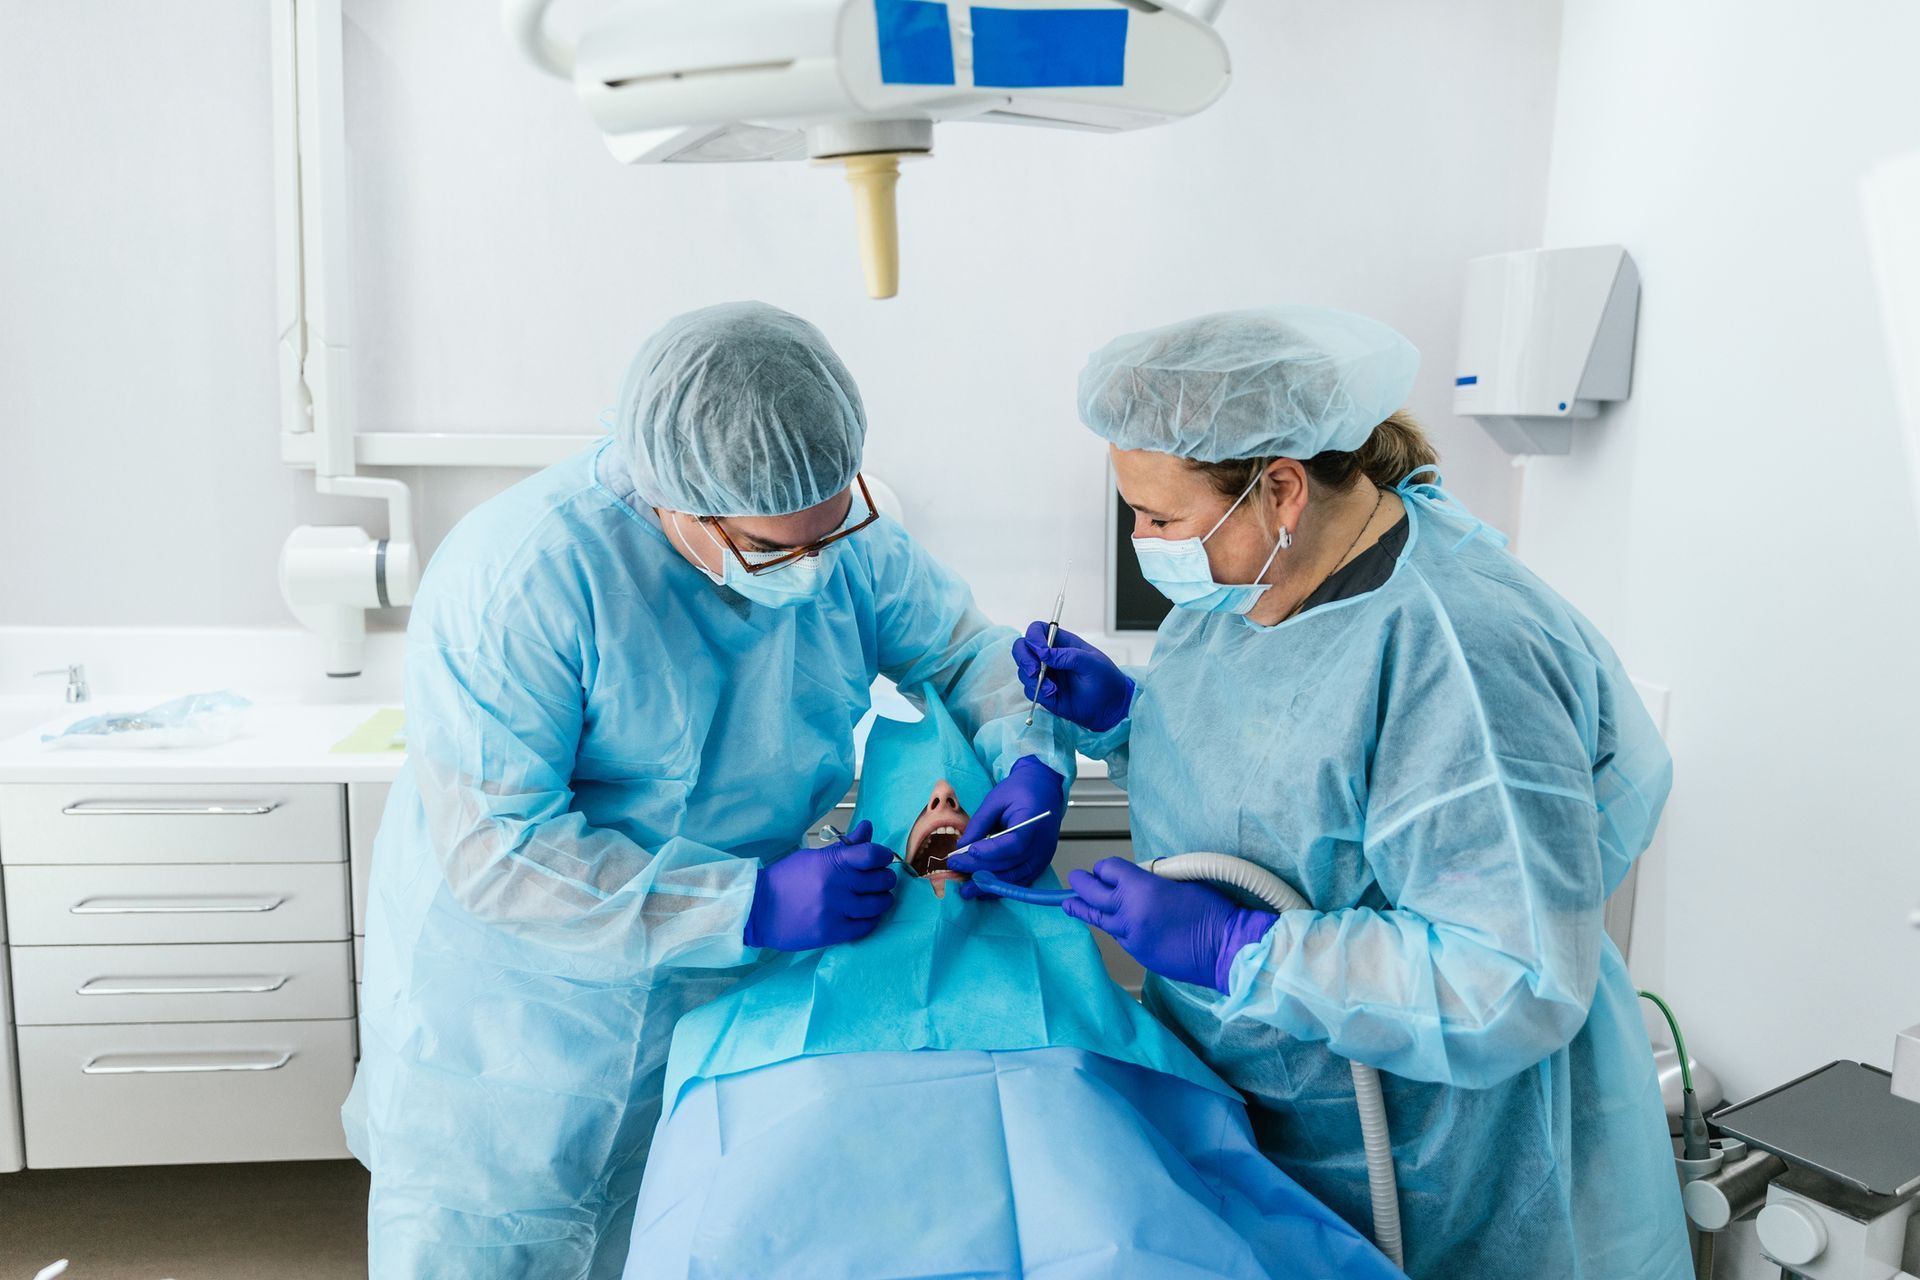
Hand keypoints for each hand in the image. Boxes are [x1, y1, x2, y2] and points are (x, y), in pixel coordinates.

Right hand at [743, 820, 898, 950]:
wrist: (758, 909)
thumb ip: (845, 846)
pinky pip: (866, 926)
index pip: (873, 854)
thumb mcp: (813, 857)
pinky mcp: (833, 932)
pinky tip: (864, 915)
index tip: (882, 859)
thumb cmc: (785, 880)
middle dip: (885, 879)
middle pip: (881, 880)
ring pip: (878, 905)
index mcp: (832, 861)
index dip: (884, 855)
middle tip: (880, 881)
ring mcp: (835, 910)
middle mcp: (836, 885)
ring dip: (882, 900)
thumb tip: (868, 828)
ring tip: (875, 899)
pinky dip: (871, 920)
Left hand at [947, 756, 1064, 897]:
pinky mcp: (1039, 865)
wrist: (1043, 789)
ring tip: (965, 890)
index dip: (990, 851)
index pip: (1013, 843)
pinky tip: (982, 891)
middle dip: (979, 868)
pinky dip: (1000, 888)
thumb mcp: (996, 799)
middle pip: (1010, 863)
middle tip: (955, 866)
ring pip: (1014, 878)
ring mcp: (1042, 857)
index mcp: (1033, 821)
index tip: (968, 852)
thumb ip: (979, 823)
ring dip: (988, 886)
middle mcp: (1041, 844)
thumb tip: (961, 846)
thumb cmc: (1020, 791)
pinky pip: (1019, 882)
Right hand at [1012, 624, 1132, 731]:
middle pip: (1022, 648)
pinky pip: (1029, 690)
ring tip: (1052, 689)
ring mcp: (1046, 675)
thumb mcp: (1092, 663)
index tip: (1040, 651)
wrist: (1110, 707)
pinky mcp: (1044, 692)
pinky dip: (1037, 692)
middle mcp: (1050, 657)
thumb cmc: (1106, 680)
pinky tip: (1053, 695)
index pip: (1038, 631)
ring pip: (1023, 671)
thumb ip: (1068, 656)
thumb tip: (1044, 653)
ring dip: (1032, 679)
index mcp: (1062, 643)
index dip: (1034, 637)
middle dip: (1024, 659)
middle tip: (1034, 671)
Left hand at [1062, 858, 1276, 991]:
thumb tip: (1138, 876)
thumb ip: (1153, 877)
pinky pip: (1117, 936)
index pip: (1107, 869)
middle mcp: (1129, 912)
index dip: (1106, 867)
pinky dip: (1113, 927)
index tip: (1106, 868)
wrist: (1225, 949)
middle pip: (1091, 893)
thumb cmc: (1212, 911)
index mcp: (1141, 887)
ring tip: (1070, 903)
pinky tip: (1113, 923)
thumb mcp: (1182, 878)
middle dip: (1081, 883)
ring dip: (1084, 908)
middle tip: (1076, 879)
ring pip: (1097, 919)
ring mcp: (1131, 936)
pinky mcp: (1137, 953)